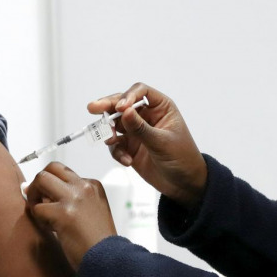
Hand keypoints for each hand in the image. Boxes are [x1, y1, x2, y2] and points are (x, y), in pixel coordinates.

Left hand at [24, 162, 116, 270]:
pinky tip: (50, 229)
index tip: (51, 201)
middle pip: (51, 168)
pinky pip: (38, 207)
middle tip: (36, 200)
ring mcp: (74, 198)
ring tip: (41, 215)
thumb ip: (72, 199)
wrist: (108, 259)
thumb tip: (41, 194)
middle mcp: (84, 187)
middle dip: (38, 182)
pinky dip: (38, 218)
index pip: (63, 173)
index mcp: (92, 185)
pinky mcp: (63, 213)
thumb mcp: (92, 211)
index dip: (52, 186)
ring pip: (41, 179)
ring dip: (34, 196)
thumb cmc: (98, 241)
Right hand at [89, 82, 206, 208]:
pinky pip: (116, 144)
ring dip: (109, 131)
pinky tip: (126, 160)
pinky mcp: (129, 146)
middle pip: (122, 104)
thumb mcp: (162, 142)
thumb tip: (124, 111)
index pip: (141, 92)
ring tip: (110, 140)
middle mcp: (146, 116)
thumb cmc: (182, 158)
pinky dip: (117, 151)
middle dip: (107, 107)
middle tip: (93, 108)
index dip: (128, 96)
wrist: (183, 184)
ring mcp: (136, 131)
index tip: (120, 107)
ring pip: (114, 123)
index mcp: (161, 108)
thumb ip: (141, 128)